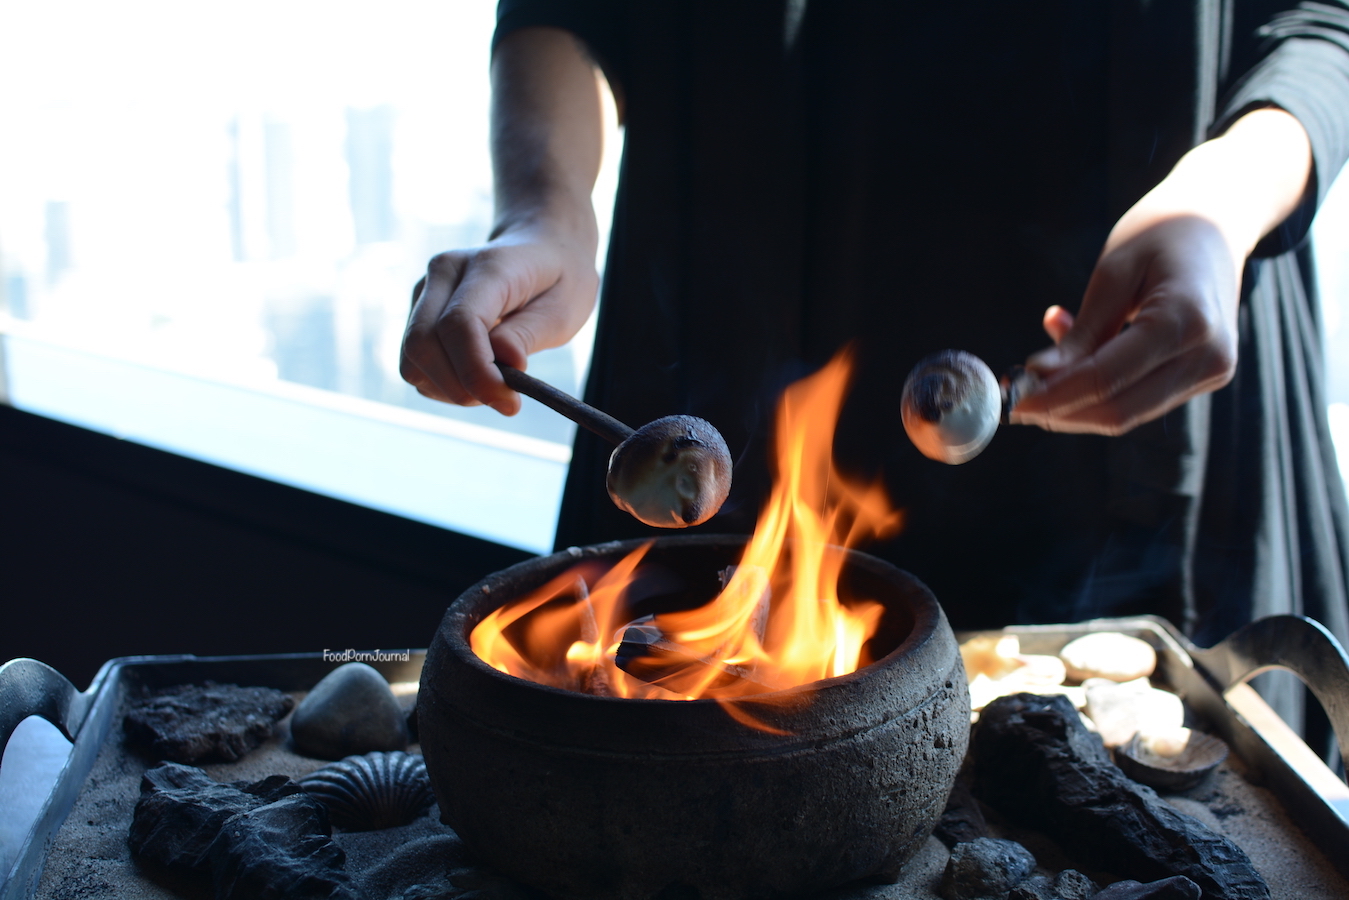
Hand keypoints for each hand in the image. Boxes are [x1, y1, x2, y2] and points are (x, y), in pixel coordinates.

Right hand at [400, 220, 598, 414]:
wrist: (541, 248)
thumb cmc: (558, 279)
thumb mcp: (564, 308)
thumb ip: (530, 333)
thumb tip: (505, 362)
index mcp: (487, 266)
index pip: (459, 323)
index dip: (476, 372)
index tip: (509, 403)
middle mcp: (444, 272)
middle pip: (422, 343)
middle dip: (460, 388)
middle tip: (506, 400)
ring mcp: (425, 290)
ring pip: (412, 359)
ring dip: (450, 389)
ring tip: (494, 385)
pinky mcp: (418, 311)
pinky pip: (415, 362)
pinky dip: (442, 384)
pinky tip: (476, 376)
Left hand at [1010, 107, 1310, 434]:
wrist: (1218, 222)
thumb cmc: (1162, 233)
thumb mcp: (1113, 272)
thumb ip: (1081, 332)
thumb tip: (1039, 378)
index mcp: (1187, 321)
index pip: (1107, 379)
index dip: (1054, 397)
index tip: (1012, 402)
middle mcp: (1209, 356)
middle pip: (1118, 410)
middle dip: (1061, 412)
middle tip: (1016, 401)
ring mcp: (1212, 371)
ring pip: (1127, 413)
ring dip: (1075, 404)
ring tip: (1037, 377)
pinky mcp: (1202, 377)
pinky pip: (1139, 397)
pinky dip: (1097, 389)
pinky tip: (1071, 361)